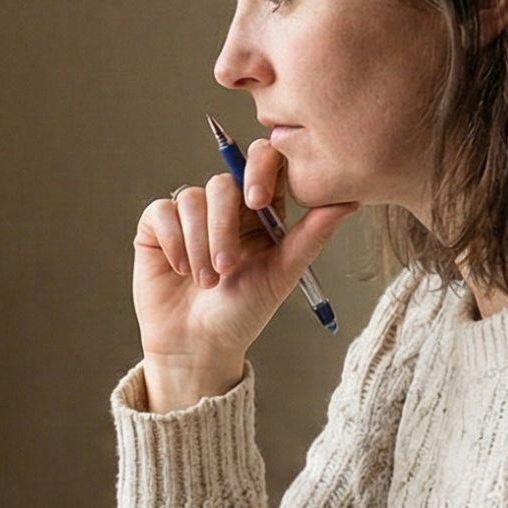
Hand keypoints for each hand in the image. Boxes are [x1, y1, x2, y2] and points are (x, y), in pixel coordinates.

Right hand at [133, 138, 351, 410]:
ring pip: (191, 198)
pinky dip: (174, 242)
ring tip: (206, 281)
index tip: (257, 202)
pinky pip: (162, 211)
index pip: (263, 161)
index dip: (259, 169)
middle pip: (223, 181)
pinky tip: (181, 269)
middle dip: (224, 227)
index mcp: (261, 209)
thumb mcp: (282, 274)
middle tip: (228, 268)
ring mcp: (189, 214)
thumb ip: (312, 235)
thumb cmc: (243, 313)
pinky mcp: (157, 226)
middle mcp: (225, 205)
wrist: (198, 346)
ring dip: (199, 244)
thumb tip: (350, 200)